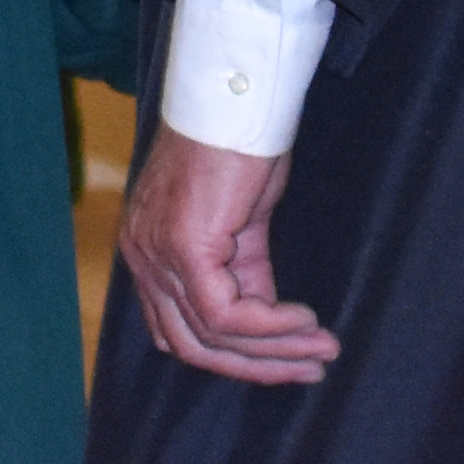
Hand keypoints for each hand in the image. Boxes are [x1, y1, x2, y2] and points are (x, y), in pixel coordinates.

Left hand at [119, 124, 339, 385]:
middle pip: (192, 345)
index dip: (232, 357)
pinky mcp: (183, 247)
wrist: (236, 94)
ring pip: (212, 337)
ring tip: (322, 351)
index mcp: (146, 248)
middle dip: (256, 366)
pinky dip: (270, 327)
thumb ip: (242, 271)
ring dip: (274, 352)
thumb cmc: (238, 145)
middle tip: (311, 369)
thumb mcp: (238, 221)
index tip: (285, 361)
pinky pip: (225, 315)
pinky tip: (306, 322)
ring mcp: (157, 252)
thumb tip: (266, 321)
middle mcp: (141, 254)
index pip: (179, 330)